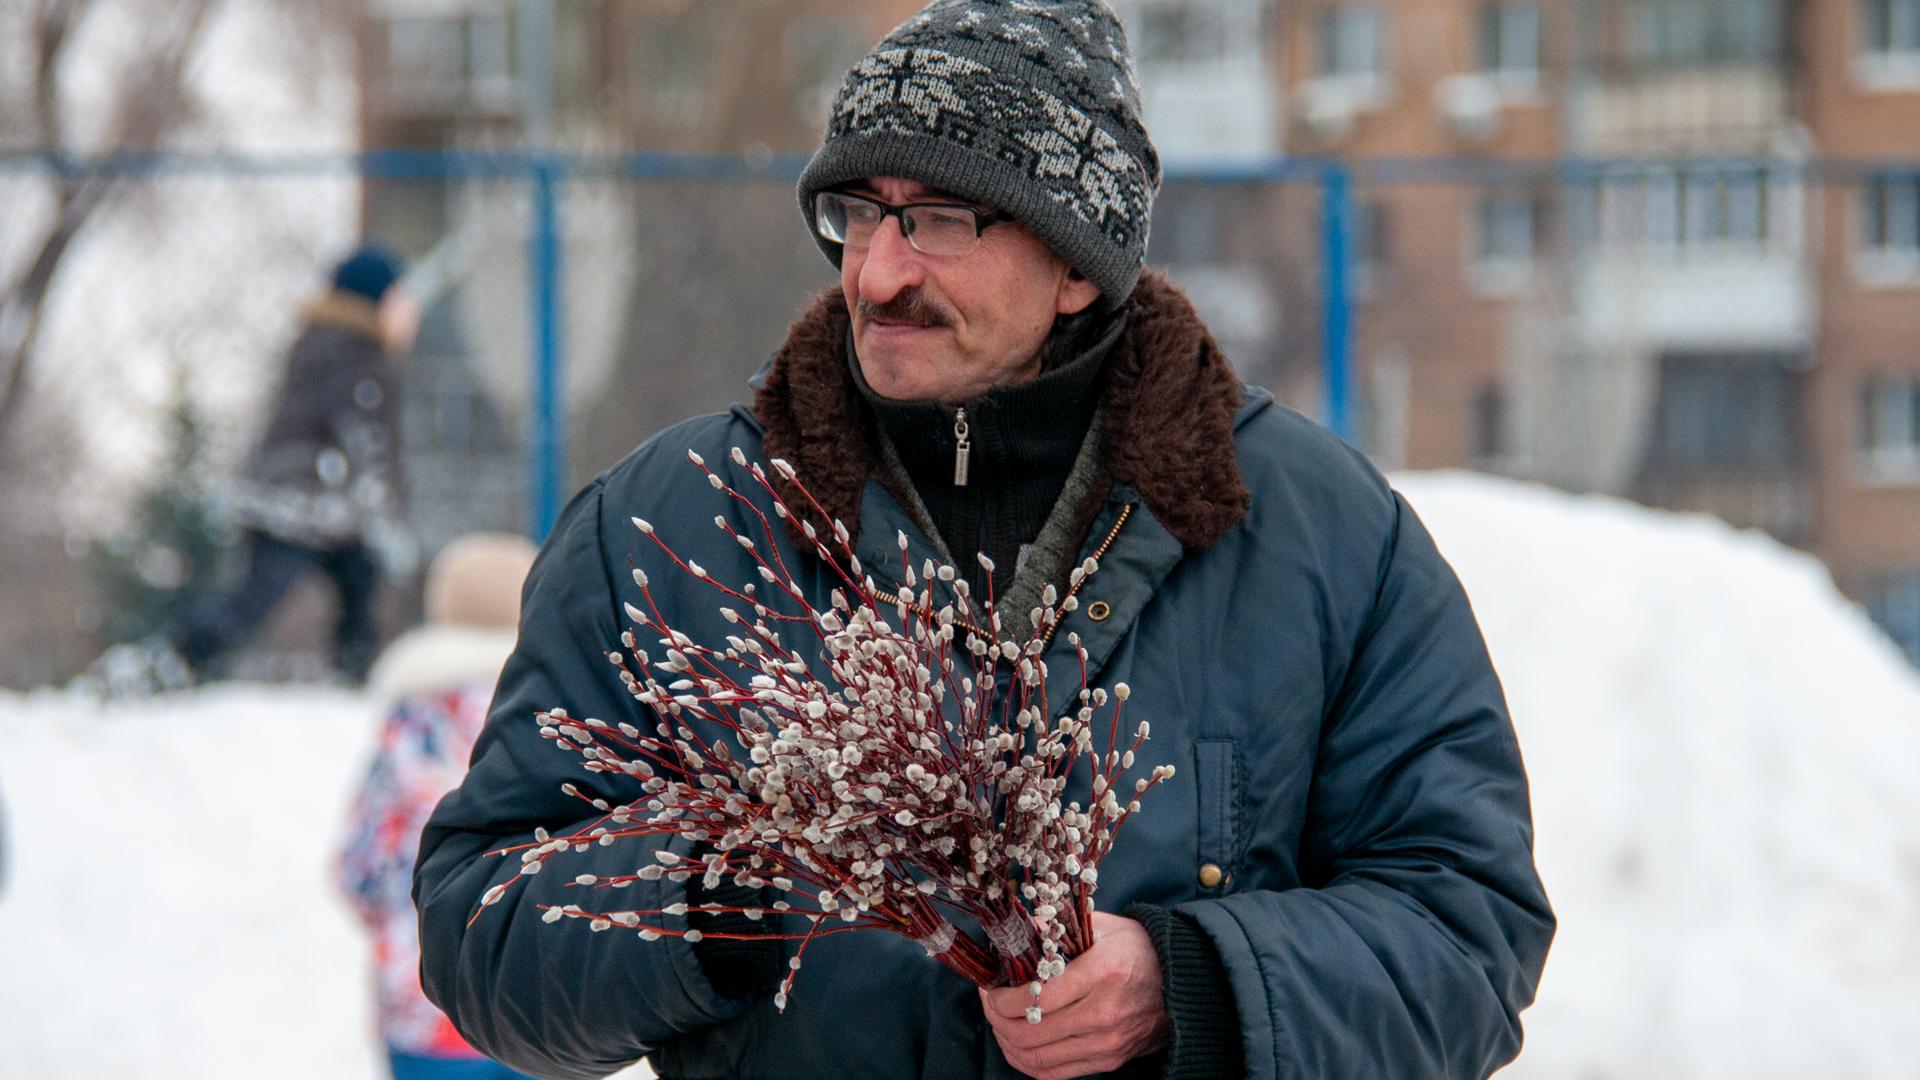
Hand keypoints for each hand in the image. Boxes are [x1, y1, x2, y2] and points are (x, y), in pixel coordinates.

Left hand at [979, 912, 1170, 1079]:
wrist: (1186, 983)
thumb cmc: (1141, 949)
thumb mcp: (1103, 926)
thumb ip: (1058, 928)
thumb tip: (1018, 930)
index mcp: (1102, 972)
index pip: (1035, 996)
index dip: (1000, 997)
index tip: (991, 985)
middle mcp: (1104, 1012)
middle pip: (1029, 1032)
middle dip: (997, 1019)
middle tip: (989, 1002)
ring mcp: (1107, 1042)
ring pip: (1036, 1058)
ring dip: (1007, 1041)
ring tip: (999, 1021)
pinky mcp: (1108, 1061)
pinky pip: (1053, 1073)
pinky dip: (1026, 1062)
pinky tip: (1017, 1043)